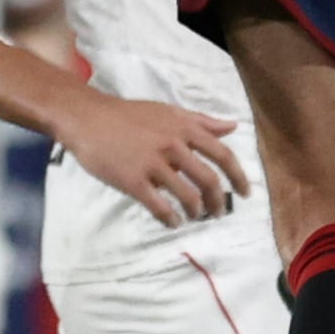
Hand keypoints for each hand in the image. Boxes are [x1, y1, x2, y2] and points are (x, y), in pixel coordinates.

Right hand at [59, 94, 249, 224]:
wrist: (88, 118)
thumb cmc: (129, 115)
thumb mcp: (169, 111)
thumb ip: (202, 121)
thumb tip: (232, 126)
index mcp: (185, 129)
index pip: (222, 155)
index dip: (238, 176)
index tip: (246, 193)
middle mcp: (174, 146)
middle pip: (209, 180)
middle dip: (219, 201)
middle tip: (219, 212)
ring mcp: (153, 164)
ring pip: (187, 195)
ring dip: (196, 212)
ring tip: (195, 217)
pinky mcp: (133, 180)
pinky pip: (159, 206)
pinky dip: (170, 218)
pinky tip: (173, 222)